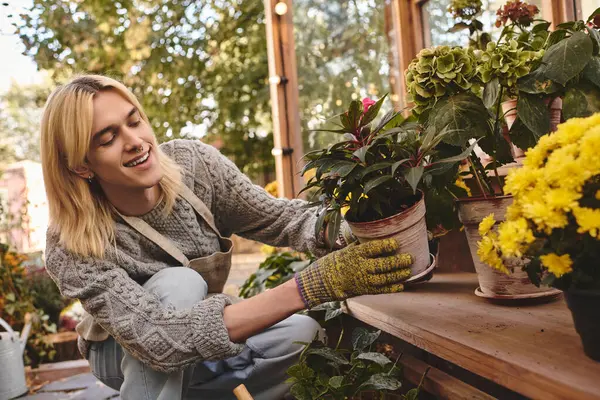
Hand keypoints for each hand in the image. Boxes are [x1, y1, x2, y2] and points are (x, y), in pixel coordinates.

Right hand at [295, 238, 412, 307]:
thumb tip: (375, 238)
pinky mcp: (364, 290)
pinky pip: (381, 290)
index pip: (373, 248)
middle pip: (382, 264)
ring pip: (384, 278)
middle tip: (409, 258)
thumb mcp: (346, 250)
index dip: (386, 246)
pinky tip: (401, 285)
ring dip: (398, 275)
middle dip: (398, 262)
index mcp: (355, 254)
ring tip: (408, 270)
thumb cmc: (335, 262)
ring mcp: (362, 280)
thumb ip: (361, 247)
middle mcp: (360, 267)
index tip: (396, 243)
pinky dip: (392, 288)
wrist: (323, 281)